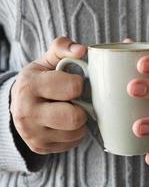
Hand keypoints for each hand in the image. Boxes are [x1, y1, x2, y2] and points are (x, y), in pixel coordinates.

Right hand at [10, 37, 87, 153]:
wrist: (20, 103)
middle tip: (76, 101)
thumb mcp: (48, 60)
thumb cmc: (41, 79)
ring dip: (80, 122)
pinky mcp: (39, 147)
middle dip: (81, 108)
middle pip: (74, 118)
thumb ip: (63, 47)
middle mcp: (26, 113)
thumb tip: (82, 50)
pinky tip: (66, 123)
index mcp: (30, 85)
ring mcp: (32, 133)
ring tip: (71, 111)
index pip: (72, 88)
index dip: (79, 85)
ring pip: (76, 133)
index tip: (74, 83)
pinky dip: (75, 134)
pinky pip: (72, 144)